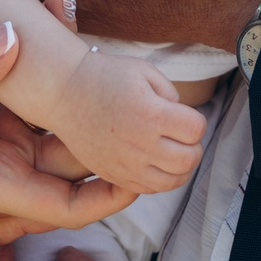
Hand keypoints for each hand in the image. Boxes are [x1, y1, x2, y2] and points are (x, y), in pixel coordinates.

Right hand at [0, 23, 138, 249]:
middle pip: (71, 151)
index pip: (70, 203)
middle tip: (150, 85)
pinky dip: (40, 54)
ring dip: (76, 77)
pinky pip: (26, 88)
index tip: (150, 168)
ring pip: (52, 112)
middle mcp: (4, 163)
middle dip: (107, 124)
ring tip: (109, 29)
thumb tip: (14, 34)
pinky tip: (57, 3)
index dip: (114, 191)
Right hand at [48, 49, 204, 194]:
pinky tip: (155, 163)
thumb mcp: (145, 71)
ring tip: (173, 152)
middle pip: (189, 159)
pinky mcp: (113, 174)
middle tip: (183, 136)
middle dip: (193, 146)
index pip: (196, 129)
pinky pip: (149, 189)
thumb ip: (171, 94)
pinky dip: (160, 179)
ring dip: (180, 167)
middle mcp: (139, 143)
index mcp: (150, 113)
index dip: (195, 121)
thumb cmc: (105, 77)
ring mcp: (125, 163)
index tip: (184, 115)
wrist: (64, 92)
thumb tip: (182, 120)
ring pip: (172, 181)